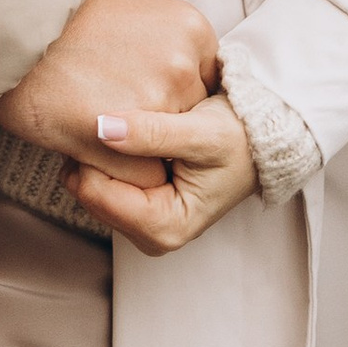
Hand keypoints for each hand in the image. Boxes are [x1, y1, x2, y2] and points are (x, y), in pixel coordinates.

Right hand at [0, 0, 217, 163]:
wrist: (5, 24)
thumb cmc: (58, 6)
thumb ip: (153, 19)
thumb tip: (156, 34)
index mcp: (190, 30)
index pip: (202, 82)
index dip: (173, 94)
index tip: (146, 95)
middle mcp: (181, 67)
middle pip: (189, 118)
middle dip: (158, 121)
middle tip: (118, 109)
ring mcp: (155, 107)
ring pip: (167, 152)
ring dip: (139, 150)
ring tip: (98, 125)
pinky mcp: (124, 143)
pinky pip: (144, 179)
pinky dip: (121, 173)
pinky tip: (91, 147)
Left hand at [67, 98, 256, 256]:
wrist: (259, 140)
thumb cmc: (239, 139)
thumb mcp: (202, 133)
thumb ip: (153, 133)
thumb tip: (102, 127)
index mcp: (166, 227)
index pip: (97, 192)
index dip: (92, 153)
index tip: (101, 114)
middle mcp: (151, 233)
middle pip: (88, 191)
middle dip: (92, 154)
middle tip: (112, 113)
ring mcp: (143, 221)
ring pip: (90, 183)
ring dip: (98, 151)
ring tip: (122, 120)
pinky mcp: (139, 205)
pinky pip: (101, 178)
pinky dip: (106, 154)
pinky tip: (124, 131)